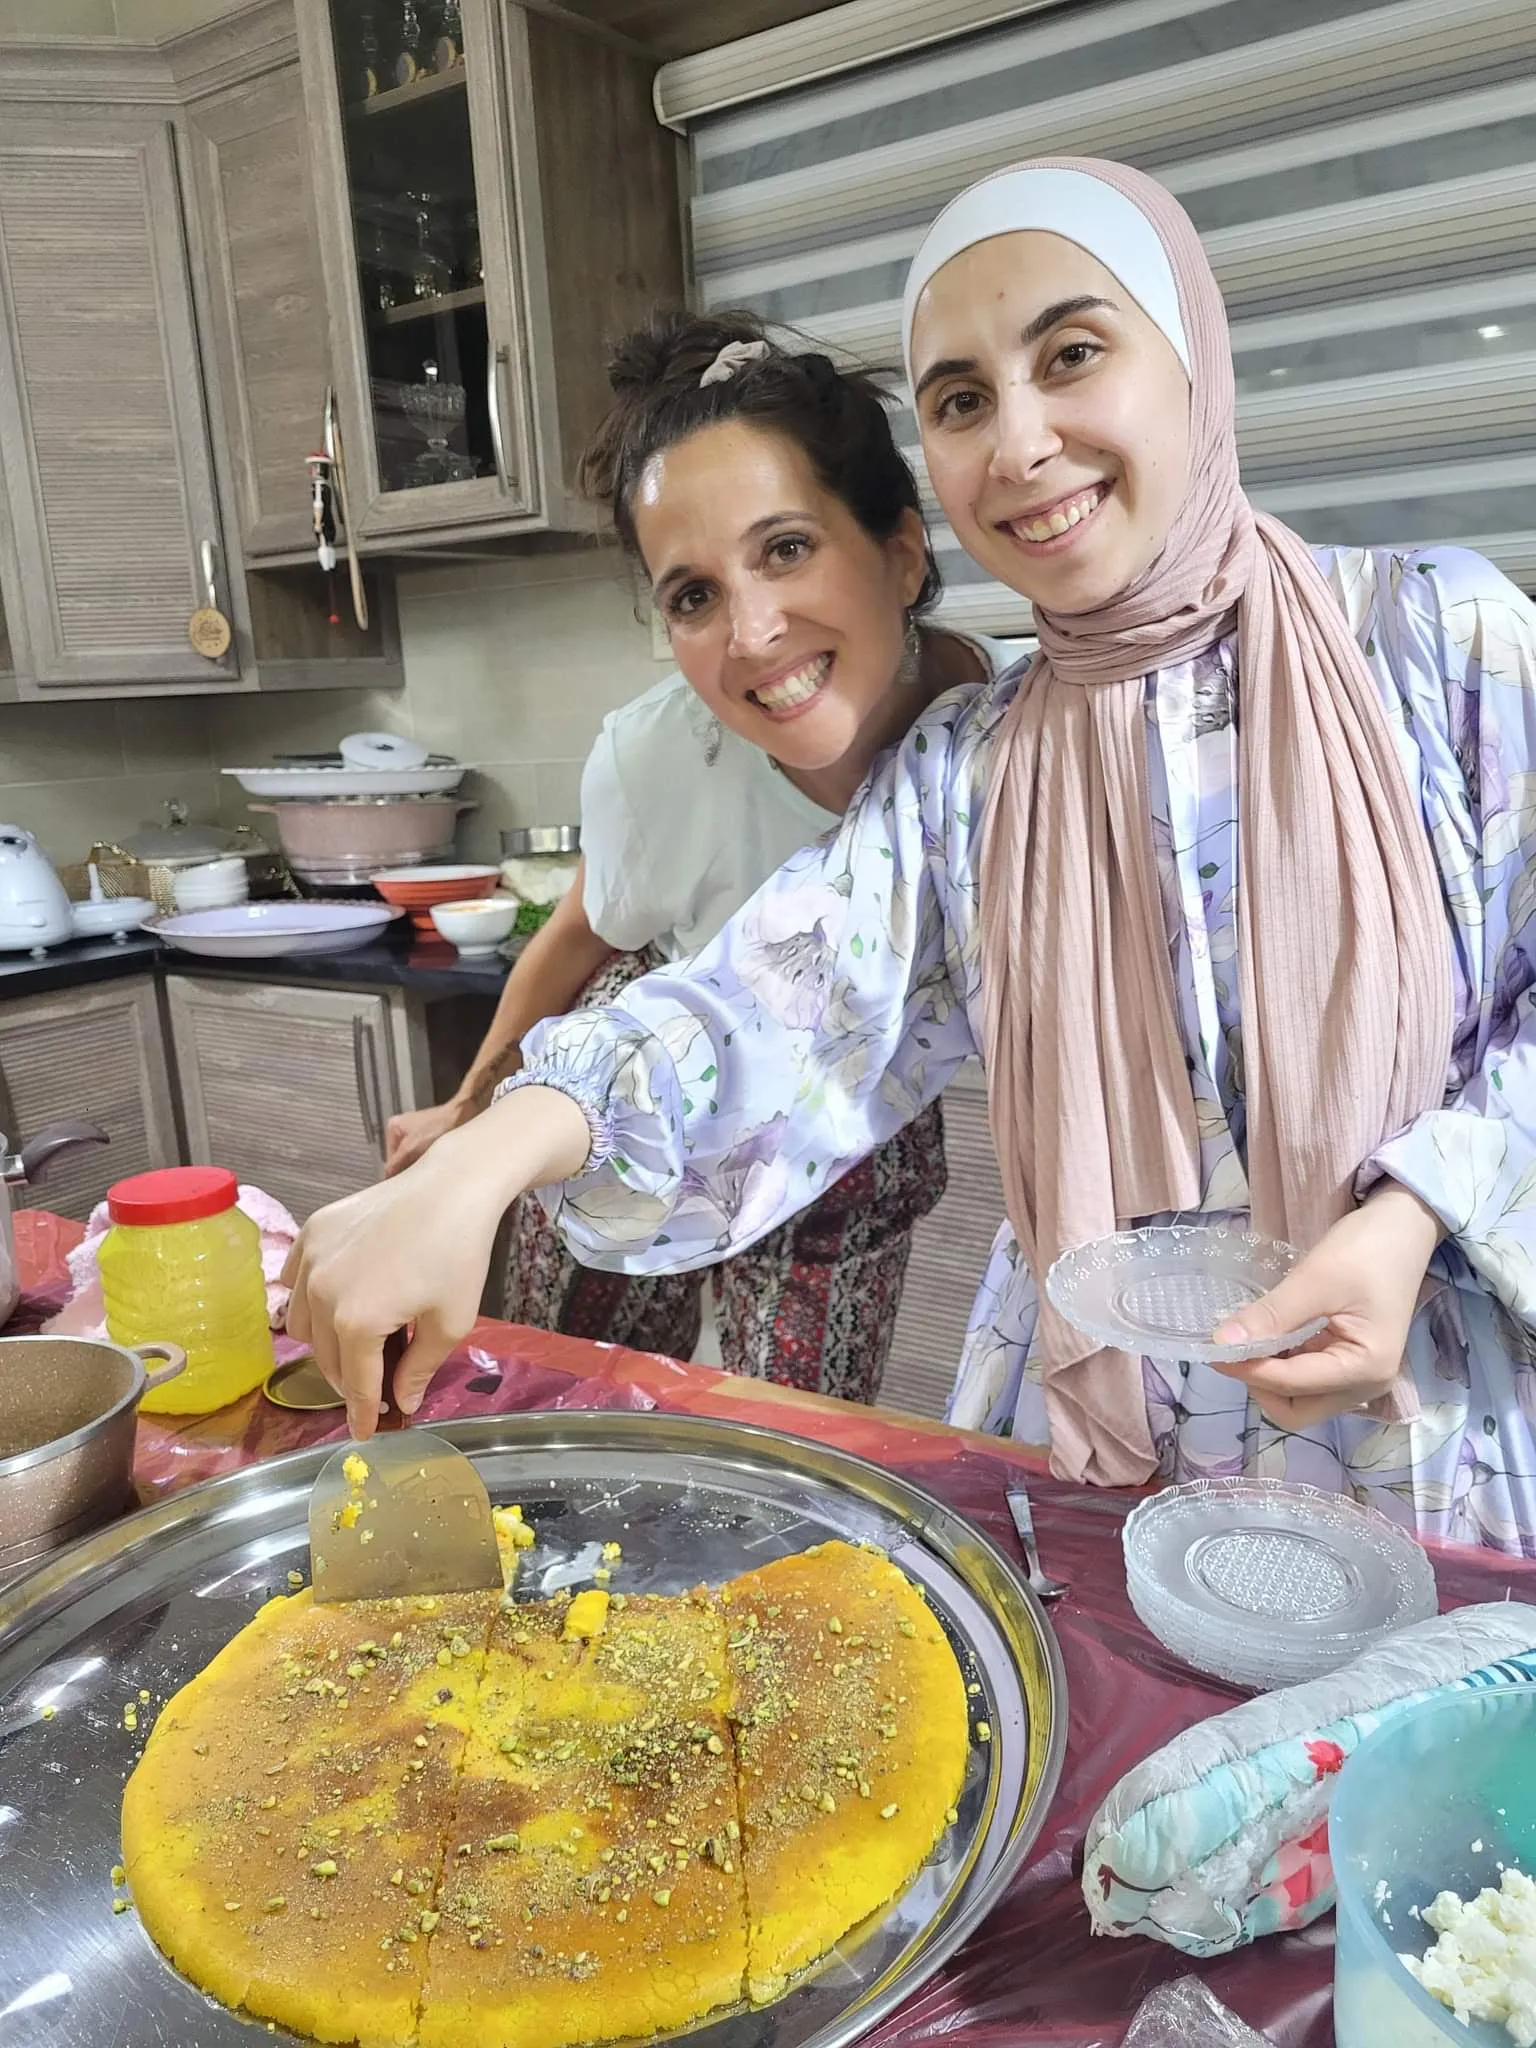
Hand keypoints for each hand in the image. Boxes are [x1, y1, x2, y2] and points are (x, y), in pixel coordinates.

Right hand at [283, 1085, 591, 1437]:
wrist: (452, 1187)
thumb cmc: (459, 1256)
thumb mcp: (450, 1323)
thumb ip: (419, 1370)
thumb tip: (401, 1404)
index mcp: (356, 1322)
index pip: (356, 1385)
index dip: (363, 1414)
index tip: (366, 1434)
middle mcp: (321, 1294)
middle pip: (326, 1358)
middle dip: (348, 1380)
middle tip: (373, 1389)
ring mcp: (311, 1259)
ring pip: (300, 1323)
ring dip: (323, 1343)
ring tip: (356, 1344)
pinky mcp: (311, 1232)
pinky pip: (294, 1281)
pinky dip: (307, 1300)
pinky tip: (333, 1301)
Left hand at [1210, 1184, 1442, 1430]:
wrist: (1403, 1228)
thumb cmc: (1367, 1250)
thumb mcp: (1316, 1279)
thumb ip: (1270, 1316)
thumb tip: (1221, 1343)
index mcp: (1366, 1369)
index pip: (1292, 1385)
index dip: (1247, 1370)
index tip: (1211, 1348)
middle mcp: (1366, 1385)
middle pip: (1296, 1410)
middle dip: (1258, 1384)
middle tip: (1230, 1348)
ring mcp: (1359, 1377)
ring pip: (1299, 1399)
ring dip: (1267, 1377)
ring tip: (1243, 1341)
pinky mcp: (1349, 1362)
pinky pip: (1307, 1379)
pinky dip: (1280, 1365)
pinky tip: (1263, 1338)